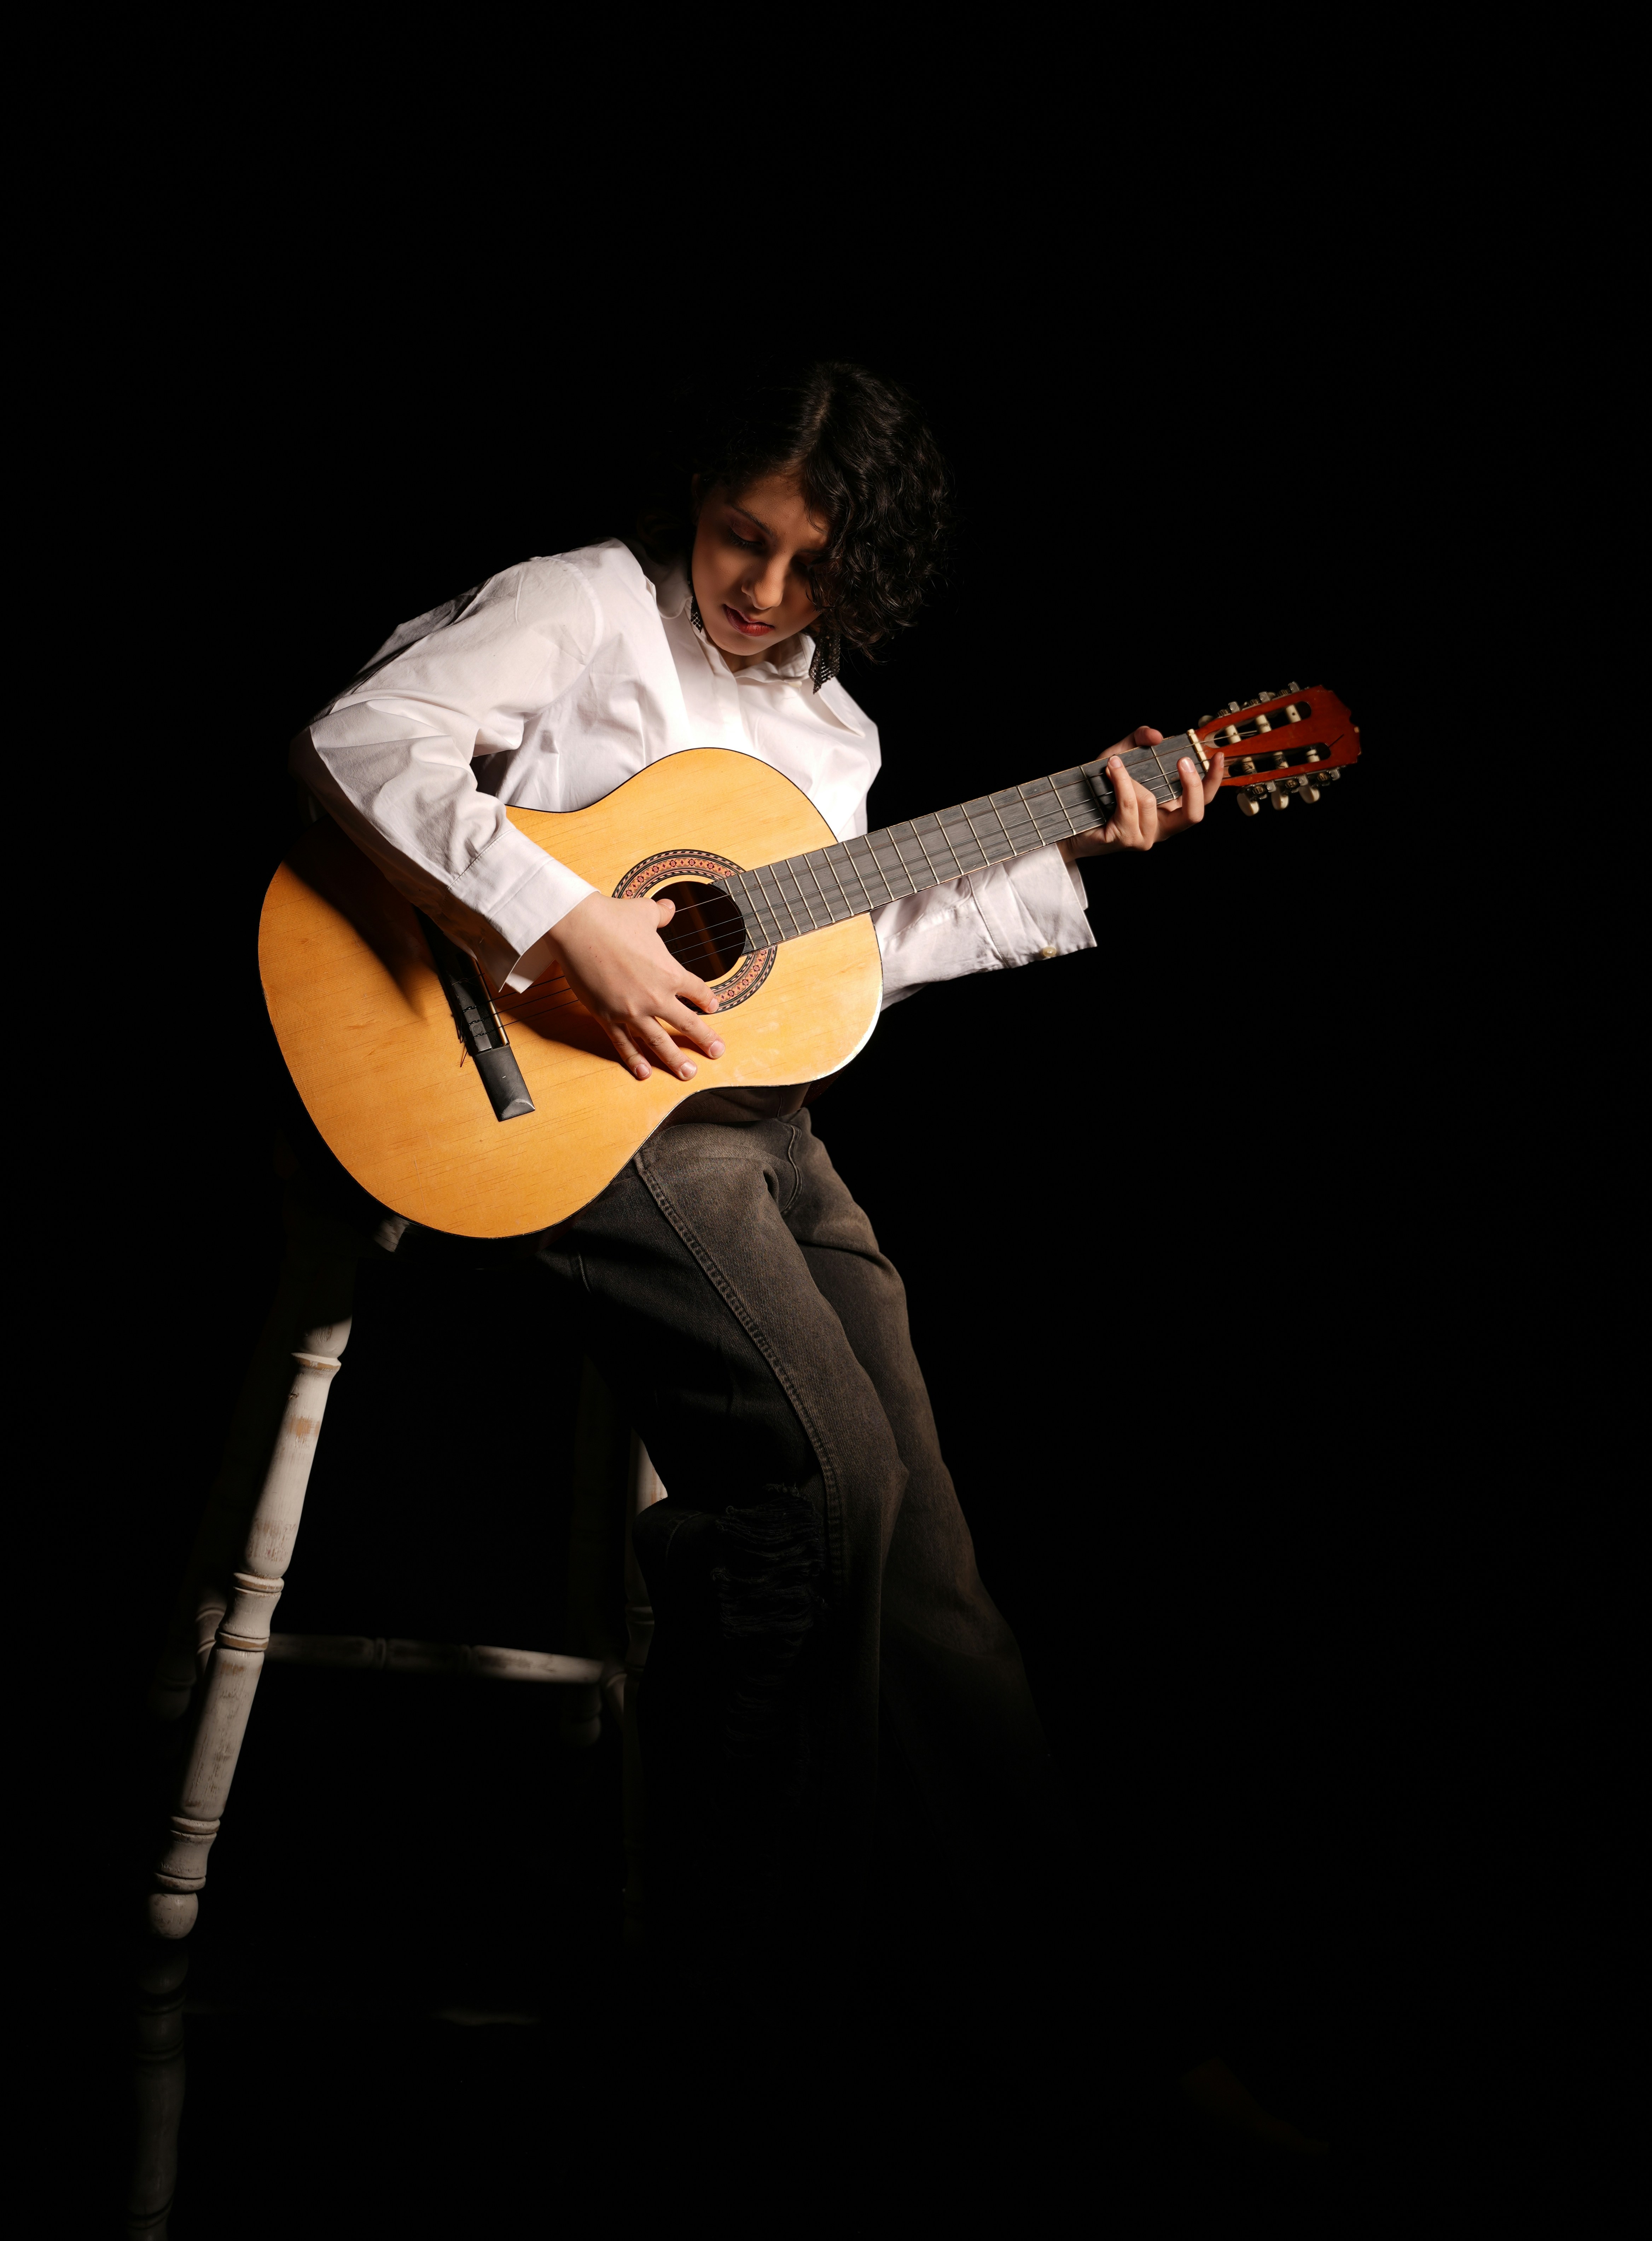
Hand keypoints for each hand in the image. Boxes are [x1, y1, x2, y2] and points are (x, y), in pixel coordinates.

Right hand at [547, 892, 723, 1081]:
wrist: (578, 926)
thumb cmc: (612, 917)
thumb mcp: (644, 911)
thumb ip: (661, 914)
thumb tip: (668, 908)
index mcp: (670, 972)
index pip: (696, 991)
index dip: (707, 999)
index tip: (713, 1007)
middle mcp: (655, 996)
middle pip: (686, 1023)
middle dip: (704, 1040)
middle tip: (717, 1052)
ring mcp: (631, 1010)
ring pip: (658, 1041)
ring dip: (675, 1060)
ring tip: (688, 1074)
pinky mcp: (606, 1017)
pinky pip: (623, 1043)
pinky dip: (634, 1059)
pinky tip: (645, 1073)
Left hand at [1061, 726, 1227, 858]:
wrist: (1068, 817)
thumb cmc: (1098, 791)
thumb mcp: (1121, 758)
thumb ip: (1138, 741)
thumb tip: (1156, 735)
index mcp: (1169, 811)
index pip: (1203, 800)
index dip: (1214, 780)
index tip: (1216, 756)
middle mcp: (1162, 828)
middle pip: (1193, 812)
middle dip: (1191, 784)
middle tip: (1182, 760)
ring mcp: (1144, 837)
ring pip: (1152, 801)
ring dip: (1132, 779)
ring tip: (1114, 766)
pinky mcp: (1125, 839)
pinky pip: (1129, 804)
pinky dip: (1120, 782)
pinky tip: (1111, 769)